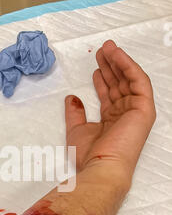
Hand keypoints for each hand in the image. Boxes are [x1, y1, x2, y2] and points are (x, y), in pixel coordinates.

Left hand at [65, 40, 155, 186]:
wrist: (101, 167)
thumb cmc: (90, 155)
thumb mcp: (76, 129)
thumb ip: (74, 113)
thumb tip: (71, 98)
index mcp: (111, 120)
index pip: (109, 94)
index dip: (102, 79)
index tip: (95, 66)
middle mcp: (124, 115)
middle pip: (119, 84)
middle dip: (110, 66)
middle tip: (101, 50)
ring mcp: (135, 111)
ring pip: (129, 80)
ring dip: (118, 62)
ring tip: (108, 48)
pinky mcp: (144, 108)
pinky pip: (138, 81)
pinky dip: (128, 66)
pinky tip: (117, 55)